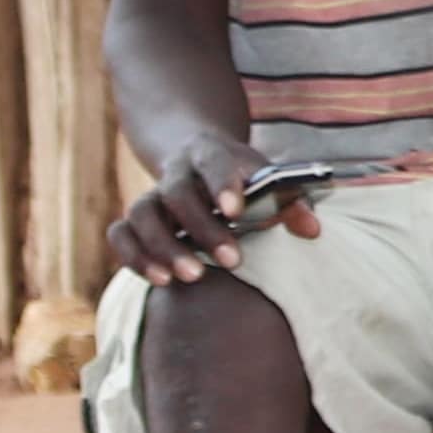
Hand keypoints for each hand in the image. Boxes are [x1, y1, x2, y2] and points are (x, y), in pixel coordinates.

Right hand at [105, 131, 307, 285]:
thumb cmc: (239, 177)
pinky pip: (120, 234)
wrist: (193, 159)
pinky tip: (161, 279)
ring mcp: (150, 195)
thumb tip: (312, 229)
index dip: (222, 184)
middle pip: (176, 193)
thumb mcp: (266, 178)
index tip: (236, 211)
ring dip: (163, 247)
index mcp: (210, 153)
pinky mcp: (133, 220)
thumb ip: (289, 201)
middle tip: (233, 262)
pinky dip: (133, 257)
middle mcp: (174, 172)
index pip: (213, 162)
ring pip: (141, 214)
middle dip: (202, 228)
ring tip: (192, 277)